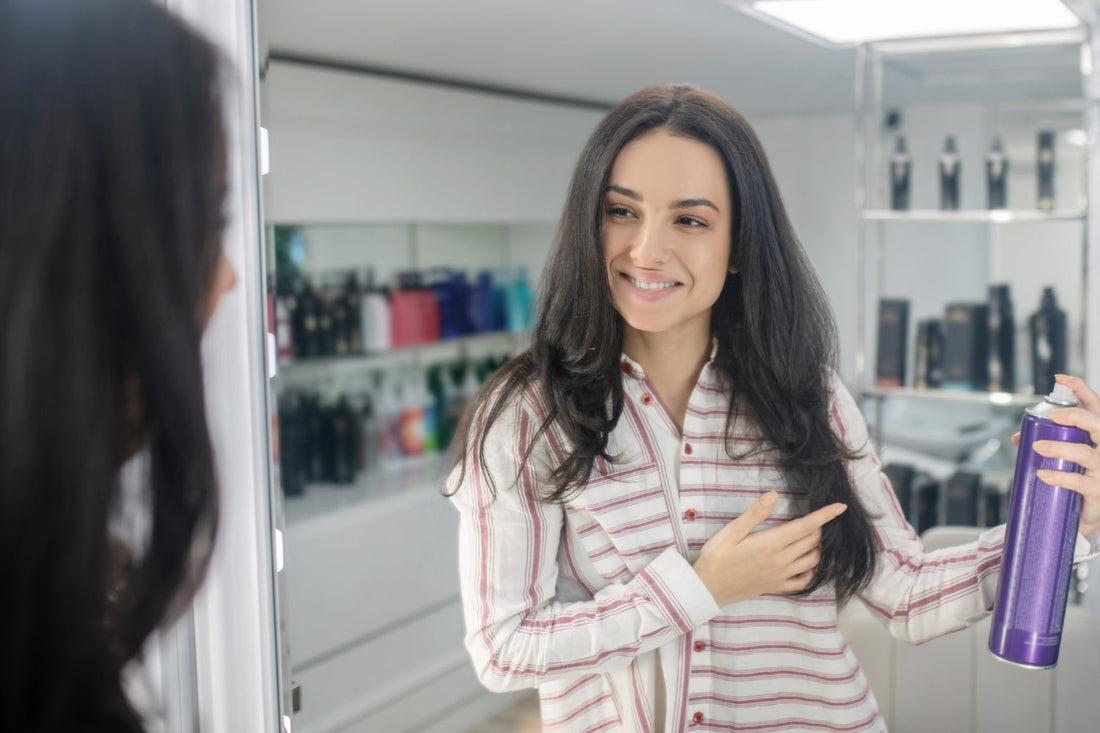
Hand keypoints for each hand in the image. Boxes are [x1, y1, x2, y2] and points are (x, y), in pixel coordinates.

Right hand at [692, 490, 847, 607]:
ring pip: (813, 560)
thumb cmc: (717, 557)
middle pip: (813, 541)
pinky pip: (804, 580)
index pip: (807, 526)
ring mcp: (781, 575)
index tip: (841, 506)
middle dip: (820, 528)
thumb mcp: (731, 531)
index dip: (826, 515)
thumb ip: (755, 513)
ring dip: (819, 547)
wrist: (708, 588)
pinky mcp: (777, 586)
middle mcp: (782, 560)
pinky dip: (813, 570)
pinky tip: (808, 563)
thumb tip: (774, 494)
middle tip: (817, 517)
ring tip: (814, 536)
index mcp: (771, 543)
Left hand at [1021, 375, 1099, 536]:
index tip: (1061, 378)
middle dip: (1078, 416)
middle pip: (1099, 425)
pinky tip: (1043, 475)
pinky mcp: (1098, 492)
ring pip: (1087, 454)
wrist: (1086, 514)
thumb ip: (1045, 443)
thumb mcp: (1064, 457)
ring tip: (1038, 447)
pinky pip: (1080, 483)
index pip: (1095, 407)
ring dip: (1061, 448)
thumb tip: (1019, 438)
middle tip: (1054, 416)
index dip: (1081, 389)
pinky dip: (1060, 478)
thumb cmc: (1077, 477)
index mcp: (1097, 436)